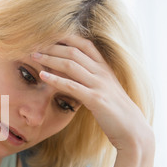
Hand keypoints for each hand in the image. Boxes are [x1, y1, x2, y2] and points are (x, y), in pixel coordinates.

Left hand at [32, 35, 154, 166]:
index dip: (65, 37)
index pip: (84, 44)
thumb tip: (69, 71)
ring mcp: (99, 85)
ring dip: (50, 59)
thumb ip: (89, 77)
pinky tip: (42, 76)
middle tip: (34, 46)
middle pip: (73, 51)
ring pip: (71, 65)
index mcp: (104, 67)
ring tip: (34, 56)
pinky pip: (72, 86)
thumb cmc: (114, 110)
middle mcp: (102, 72)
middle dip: (52, 47)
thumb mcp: (102, 88)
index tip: (47, 36)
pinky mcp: (95, 99)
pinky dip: (55, 79)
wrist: (132, 129)